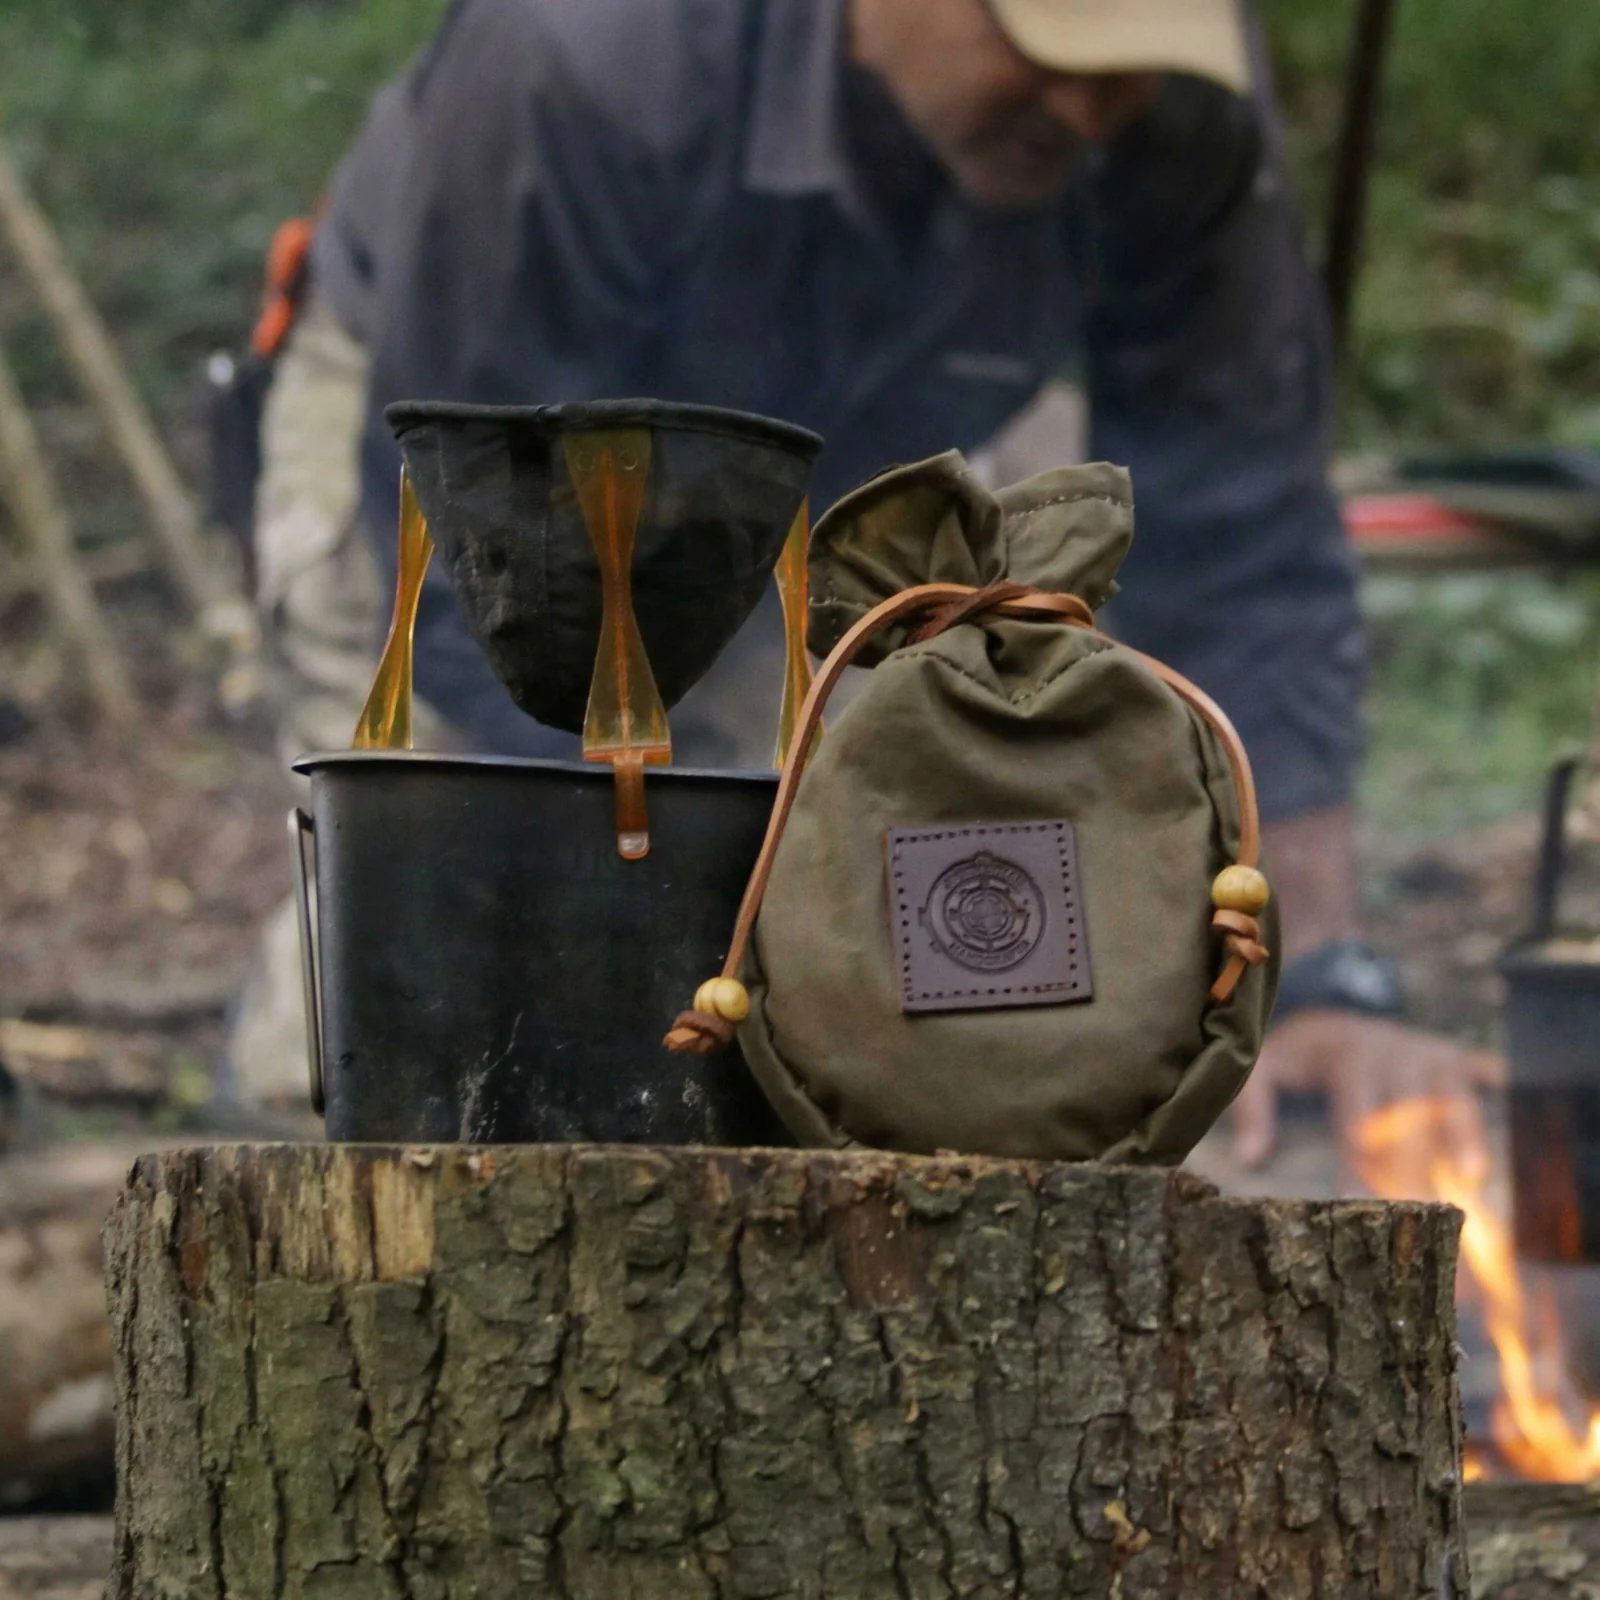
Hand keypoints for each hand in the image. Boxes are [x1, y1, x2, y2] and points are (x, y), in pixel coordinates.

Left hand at [1231, 1010, 1504, 1190]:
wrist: (1326, 1004)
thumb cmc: (1294, 1051)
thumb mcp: (1261, 1066)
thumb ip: (1253, 1107)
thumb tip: (1251, 1159)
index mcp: (1348, 1059)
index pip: (1358, 1118)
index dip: (1358, 1162)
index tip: (1357, 1204)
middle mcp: (1393, 1052)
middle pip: (1409, 1116)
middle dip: (1415, 1169)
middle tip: (1423, 1219)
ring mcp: (1427, 1051)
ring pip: (1452, 1095)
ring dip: (1463, 1133)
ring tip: (1471, 1177)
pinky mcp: (1452, 1053)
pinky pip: (1478, 1069)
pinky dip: (1493, 1085)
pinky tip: (1507, 1105)